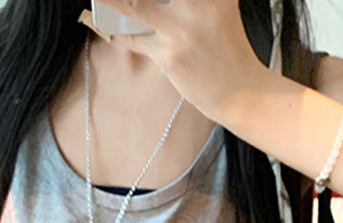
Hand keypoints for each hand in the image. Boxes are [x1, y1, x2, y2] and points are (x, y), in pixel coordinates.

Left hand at [99, 0, 270, 119]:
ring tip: (99, 0)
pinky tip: (112, 30)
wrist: (242, 93)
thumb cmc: (228, 51)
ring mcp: (182, 30)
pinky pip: (134, 40)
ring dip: (111, 2)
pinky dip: (120, 34)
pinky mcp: (170, 56)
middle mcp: (200, 4)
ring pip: (133, 6)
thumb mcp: (220, 10)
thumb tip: (153, 2)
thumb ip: (196, 1)